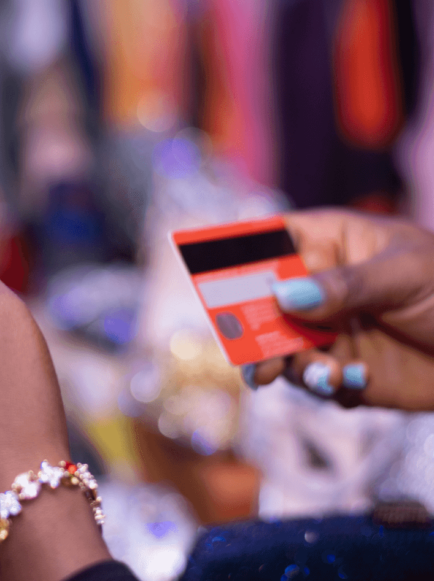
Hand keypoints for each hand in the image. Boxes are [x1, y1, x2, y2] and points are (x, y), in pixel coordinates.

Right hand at [249, 209, 433, 409]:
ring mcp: (326, 329)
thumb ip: (345, 285)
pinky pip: (311, 381)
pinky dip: (326, 385)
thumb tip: (282, 295)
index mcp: (328, 243)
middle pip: (260, 304)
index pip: (268, 242)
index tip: (220, 287)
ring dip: (293, 367)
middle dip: (254, 333)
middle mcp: (316, 287)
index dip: (237, 260)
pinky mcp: (340, 368)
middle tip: (258, 361)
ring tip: (325, 376)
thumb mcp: (406, 275)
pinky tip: (356, 380)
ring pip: (279, 349)